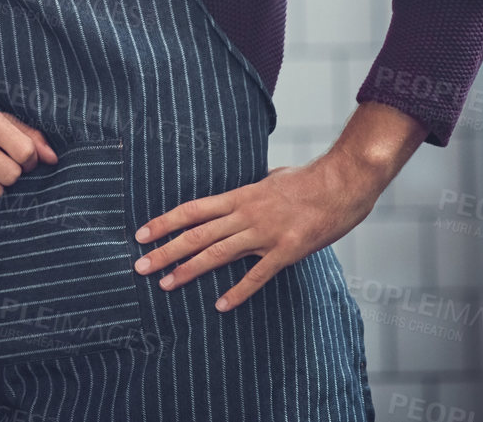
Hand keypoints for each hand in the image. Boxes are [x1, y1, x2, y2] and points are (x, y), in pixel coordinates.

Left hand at [132, 151, 382, 311]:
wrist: (344, 181)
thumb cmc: (309, 179)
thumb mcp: (270, 179)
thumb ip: (251, 192)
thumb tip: (240, 195)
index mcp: (239, 196)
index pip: (191, 210)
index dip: (163, 223)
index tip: (140, 235)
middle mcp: (245, 214)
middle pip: (196, 234)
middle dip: (165, 251)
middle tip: (139, 266)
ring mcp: (265, 233)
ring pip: (218, 253)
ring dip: (189, 270)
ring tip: (165, 283)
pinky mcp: (288, 250)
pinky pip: (258, 275)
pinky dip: (238, 291)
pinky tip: (221, 304)